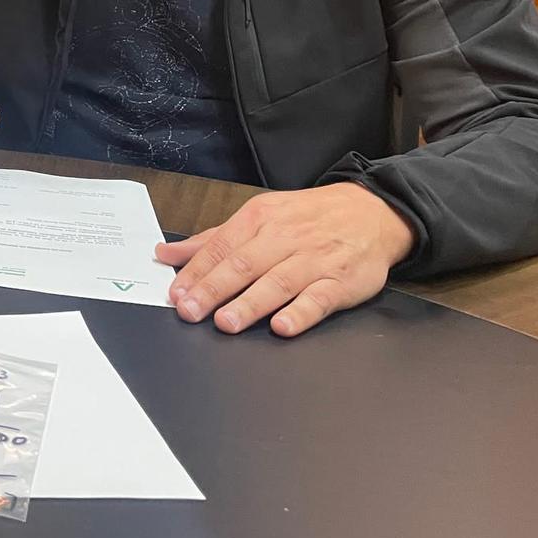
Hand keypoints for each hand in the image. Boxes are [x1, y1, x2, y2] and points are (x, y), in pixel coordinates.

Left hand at [154, 183, 415, 336]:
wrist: (372, 211)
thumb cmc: (307, 217)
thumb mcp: (259, 216)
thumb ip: (212, 239)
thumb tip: (166, 254)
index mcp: (260, 218)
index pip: (221, 247)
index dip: (196, 272)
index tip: (175, 293)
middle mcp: (285, 237)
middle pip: (244, 264)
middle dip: (213, 289)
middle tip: (190, 311)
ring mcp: (314, 260)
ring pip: (278, 282)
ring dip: (250, 303)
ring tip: (225, 322)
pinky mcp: (341, 281)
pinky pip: (319, 298)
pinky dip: (300, 312)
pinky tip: (282, 325)